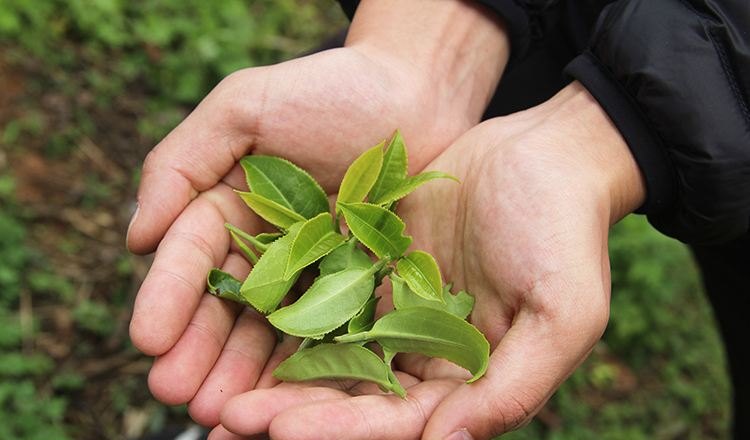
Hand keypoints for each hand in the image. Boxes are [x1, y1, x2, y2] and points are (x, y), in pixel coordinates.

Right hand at [127, 0, 507, 426]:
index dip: (169, 296)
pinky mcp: (361, 286)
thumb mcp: (245, 106)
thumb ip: (182, 162)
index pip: (192, 254)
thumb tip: (134, 238)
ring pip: (274, 329)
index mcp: (230, 203)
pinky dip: (307, 364)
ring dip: (244, 373)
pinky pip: (333, 328)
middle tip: (178, 394)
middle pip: (228, 305)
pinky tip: (285, 398)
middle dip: (200, 350)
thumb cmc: (329, 89)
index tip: (148, 338)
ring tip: (219, 414)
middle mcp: (266, 245)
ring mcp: (314, 270)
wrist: (416, 93)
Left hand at [215, 82, 645, 438]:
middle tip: (226, 419)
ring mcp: (397, 308)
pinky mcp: (376, 264)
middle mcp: (426, 352)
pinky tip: (240, 317)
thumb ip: (512, 387)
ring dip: (275, 371)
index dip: (339, 427)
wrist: (546, 153)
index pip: (398, 421)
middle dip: (292, 409)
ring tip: (216, 386)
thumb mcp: (565, 315)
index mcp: (468, 378)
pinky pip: (325, 292)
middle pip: (352, 395)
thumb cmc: (567, 233)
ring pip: (328, 349)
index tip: (278, 428)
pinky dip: (285, 310)